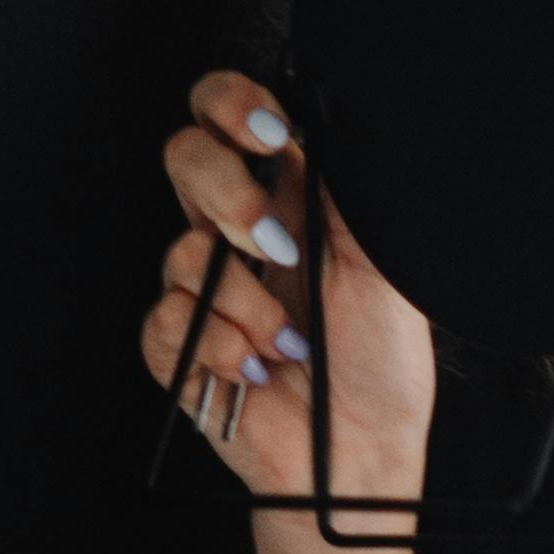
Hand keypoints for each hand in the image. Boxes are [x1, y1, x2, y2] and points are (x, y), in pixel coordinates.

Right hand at [144, 69, 439, 512]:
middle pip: (185, 157)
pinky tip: (259, 371)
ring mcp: (203, 288)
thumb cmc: (382, 360)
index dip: (231, 103)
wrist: (365, 450)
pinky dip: (220, 349)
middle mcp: (237, 233)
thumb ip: (350, 189)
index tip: (269, 133)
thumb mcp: (387, 263)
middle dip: (228, 195)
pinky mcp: (179, 345)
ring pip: (181, 251)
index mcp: (288, 198)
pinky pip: (166, 320)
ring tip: (291, 343)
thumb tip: (329, 121)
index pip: (231, 116)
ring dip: (246, 304)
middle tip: (277, 245)